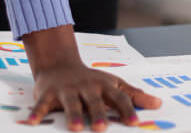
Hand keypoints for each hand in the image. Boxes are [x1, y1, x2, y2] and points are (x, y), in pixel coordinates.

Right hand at [23, 25, 159, 130]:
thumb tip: (158, 104)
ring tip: (77, 129)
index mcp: (104, 86)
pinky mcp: (48, 93)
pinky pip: (41, 104)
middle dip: (99, 114)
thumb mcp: (113, 84)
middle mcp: (87, 86)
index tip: (134, 123)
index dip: (127, 109)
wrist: (60, 63)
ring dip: (73, 115)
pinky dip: (36, 113)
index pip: (119, 97)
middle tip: (103, 129)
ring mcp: (67, 89)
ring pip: (71, 103)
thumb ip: (134, 96)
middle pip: (95, 101)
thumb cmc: (91, 80)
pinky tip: (32, 123)